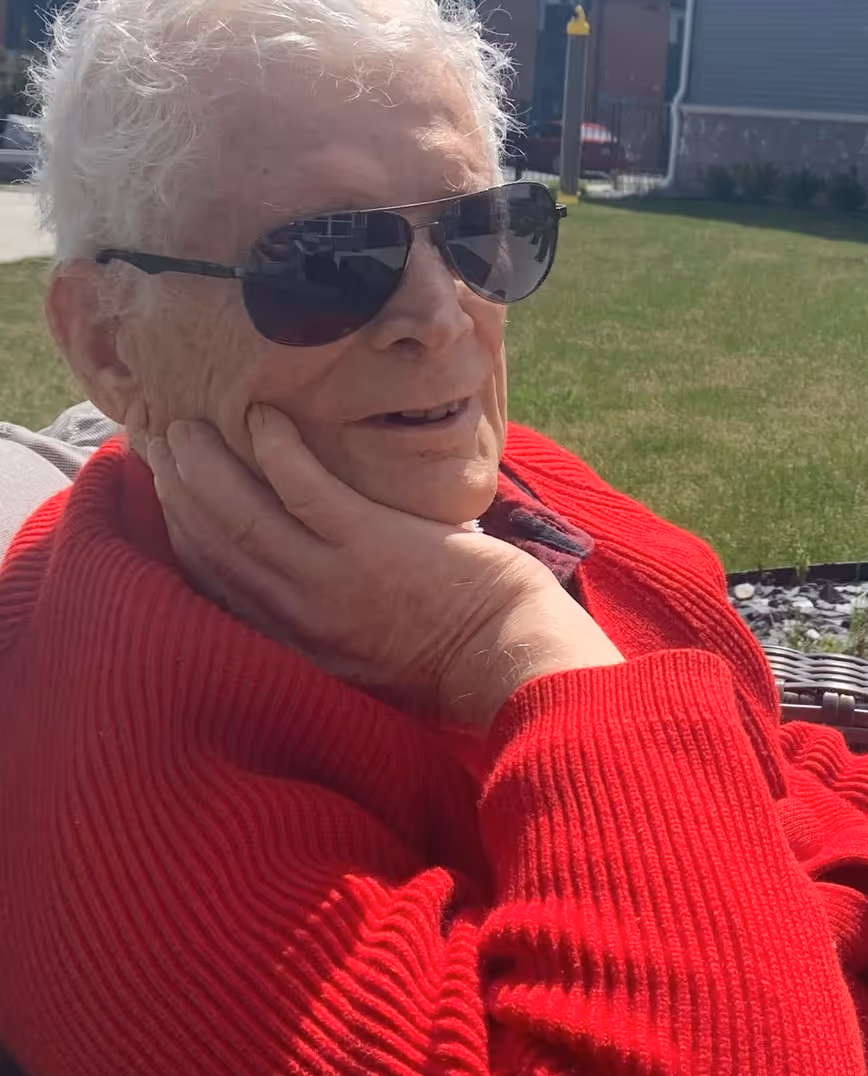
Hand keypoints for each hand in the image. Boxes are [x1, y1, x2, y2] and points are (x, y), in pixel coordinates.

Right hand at [146, 406, 623, 725]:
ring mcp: (332, 578)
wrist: (508, 657)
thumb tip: (302, 563)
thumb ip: (324, 610)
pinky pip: (308, 492)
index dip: (177, 526)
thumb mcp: (365, 643)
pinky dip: (279, 453)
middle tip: (151, 438)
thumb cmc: (452, 644)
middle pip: (213, 542)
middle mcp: (299, 611)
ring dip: (207, 466)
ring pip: (244, 516)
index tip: (159, 484)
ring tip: (183, 424)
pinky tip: (262, 418)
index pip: (212, 576)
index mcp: (292, 636)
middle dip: (174, 487)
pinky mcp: (373, 546)